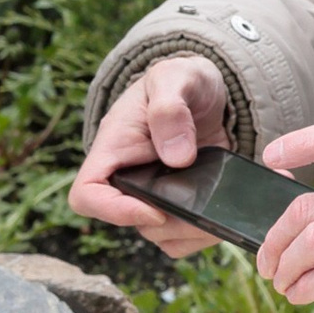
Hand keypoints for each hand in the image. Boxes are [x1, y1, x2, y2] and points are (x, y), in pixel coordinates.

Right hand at [68, 55, 233, 253]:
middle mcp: (129, 178)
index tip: (154, 209)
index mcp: (113, 149)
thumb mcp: (175, 78)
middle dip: (168, 224)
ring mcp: (155, 193)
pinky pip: (185, 234)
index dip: (113, 212)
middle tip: (204, 209)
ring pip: (161, 234)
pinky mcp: (182, 201)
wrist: (206, 90)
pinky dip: (206, 231)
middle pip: (130, 222)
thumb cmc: (181, 79)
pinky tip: (227, 213)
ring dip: (190, 231)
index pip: (86, 195)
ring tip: (220, 211)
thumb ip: (170, 110)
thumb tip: (177, 158)